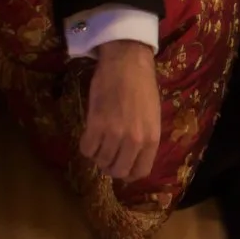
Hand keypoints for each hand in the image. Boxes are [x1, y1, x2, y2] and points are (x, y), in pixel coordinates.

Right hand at [80, 41, 161, 181]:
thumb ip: (145, 139)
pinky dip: (86, 146)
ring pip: (100, 160)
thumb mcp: (153, 117)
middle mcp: (135, 141)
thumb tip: (133, 157)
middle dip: (110, 167)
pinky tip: (89, 136)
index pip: (141, 171)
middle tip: (106, 156)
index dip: (129, 173)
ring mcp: (115, 134)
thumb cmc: (142, 88)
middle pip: (118, 171)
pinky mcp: (96, 125)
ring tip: (98, 142)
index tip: (121, 167)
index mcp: (152, 139)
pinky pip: (86, 148)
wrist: (127, 65)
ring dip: (97, 155)